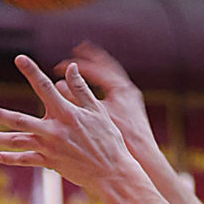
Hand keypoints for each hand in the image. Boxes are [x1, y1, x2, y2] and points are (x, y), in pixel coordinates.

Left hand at [0, 57, 131, 199]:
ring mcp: (50, 149)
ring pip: (17, 142)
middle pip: (19, 120)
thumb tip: (69, 67)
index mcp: (66, 114)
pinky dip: (12, 158)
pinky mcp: (51, 163)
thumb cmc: (109, 141)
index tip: (19, 58)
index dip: (31, 71)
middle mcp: (54, 131)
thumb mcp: (98, 111)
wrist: (113, 174)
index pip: (44, 88)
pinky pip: (27, 160)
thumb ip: (80, 89)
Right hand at [69, 41, 158, 164]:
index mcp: (119, 87)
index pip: (95, 68)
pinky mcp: (132, 108)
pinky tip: (97, 90)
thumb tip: (58, 86)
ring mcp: (131, 98)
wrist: (145, 155)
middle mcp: (127, 89)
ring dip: (99, 71)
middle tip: (78, 48)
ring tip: (87, 66)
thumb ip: (77, 99)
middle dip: (91, 57)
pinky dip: (105, 86)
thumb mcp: (96, 116)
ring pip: (112, 77)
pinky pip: (115, 91)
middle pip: (107, 66)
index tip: (59, 66)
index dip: (75, 66)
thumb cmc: (123, 138)